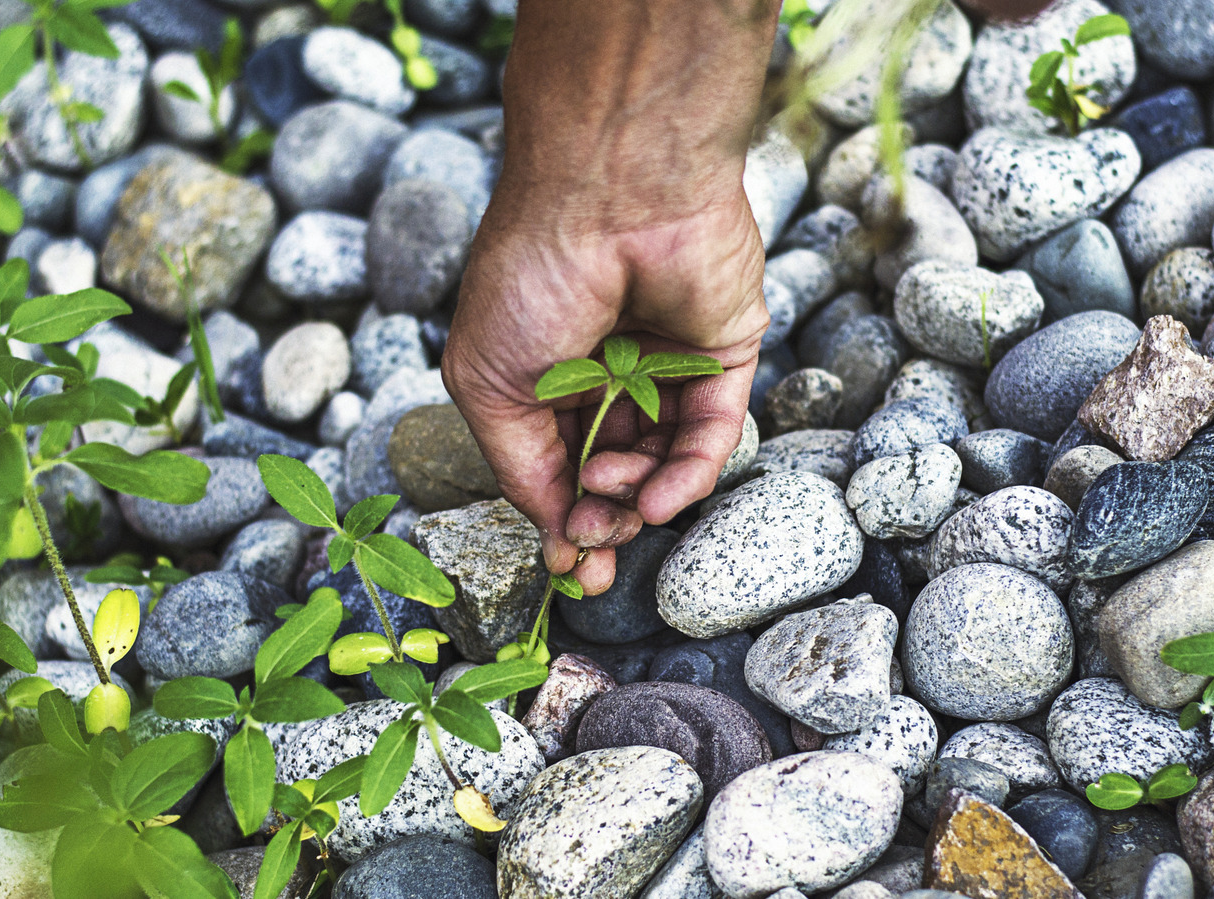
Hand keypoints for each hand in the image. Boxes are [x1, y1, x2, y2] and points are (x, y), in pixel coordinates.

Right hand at [442, 183, 768, 594]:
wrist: (611, 194)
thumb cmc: (532, 276)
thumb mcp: (489, 384)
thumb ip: (521, 467)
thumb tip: (555, 539)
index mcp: (545, 373)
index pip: (559, 464)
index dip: (562, 519)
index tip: (566, 568)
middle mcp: (609, 373)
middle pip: (615, 474)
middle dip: (604, 521)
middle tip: (593, 551)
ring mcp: (669, 366)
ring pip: (664, 462)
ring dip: (638, 497)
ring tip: (617, 497)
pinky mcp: (724, 356)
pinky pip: (711, 434)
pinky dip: (688, 477)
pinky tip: (658, 501)